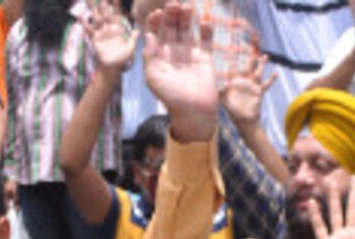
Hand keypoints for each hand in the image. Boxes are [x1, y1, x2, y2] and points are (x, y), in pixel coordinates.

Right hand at [83, 0, 138, 72]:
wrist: (111, 68)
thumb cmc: (122, 60)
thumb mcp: (130, 49)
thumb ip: (133, 39)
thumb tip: (138, 30)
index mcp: (118, 30)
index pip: (117, 14)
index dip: (116, 6)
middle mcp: (109, 29)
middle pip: (105, 13)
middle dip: (104, 3)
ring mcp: (101, 33)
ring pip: (96, 18)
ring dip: (93, 9)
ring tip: (89, 0)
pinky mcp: (95, 38)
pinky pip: (89, 30)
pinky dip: (85, 24)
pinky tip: (82, 17)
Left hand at [143, 2, 217, 142]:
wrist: (194, 112)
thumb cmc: (170, 97)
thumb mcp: (153, 77)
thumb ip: (149, 56)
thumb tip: (148, 35)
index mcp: (158, 56)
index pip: (154, 33)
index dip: (155, 22)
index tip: (156, 14)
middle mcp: (173, 52)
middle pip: (170, 28)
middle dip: (171, 15)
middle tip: (173, 5)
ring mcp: (189, 54)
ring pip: (187, 30)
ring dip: (186, 18)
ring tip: (187, 7)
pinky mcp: (205, 58)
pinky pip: (205, 40)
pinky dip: (206, 30)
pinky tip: (205, 21)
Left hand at [219, 49, 276, 129]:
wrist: (244, 121)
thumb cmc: (233, 111)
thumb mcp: (224, 101)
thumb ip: (220, 91)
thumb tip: (216, 83)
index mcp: (234, 81)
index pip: (233, 67)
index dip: (233, 58)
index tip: (232, 48)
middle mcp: (243, 81)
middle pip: (247, 66)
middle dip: (249, 57)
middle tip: (250, 46)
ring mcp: (252, 86)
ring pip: (258, 72)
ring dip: (261, 64)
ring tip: (265, 56)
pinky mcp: (259, 92)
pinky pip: (266, 84)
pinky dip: (272, 79)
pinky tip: (276, 72)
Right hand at [311, 175, 354, 238]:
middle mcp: (352, 234)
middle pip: (354, 209)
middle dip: (354, 193)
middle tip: (354, 176)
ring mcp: (338, 238)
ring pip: (336, 214)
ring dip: (334, 199)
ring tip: (331, 183)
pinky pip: (320, 228)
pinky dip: (316, 216)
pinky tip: (313, 203)